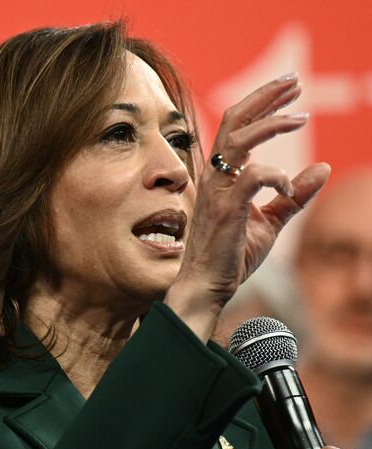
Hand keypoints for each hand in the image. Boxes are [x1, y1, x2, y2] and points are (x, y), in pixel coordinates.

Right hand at [165, 74, 329, 341]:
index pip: (237, 127)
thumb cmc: (231, 254)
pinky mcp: (226, 208)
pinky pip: (253, 177)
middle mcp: (214, 176)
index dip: (262, 104)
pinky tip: (288, 188)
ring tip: (301, 116)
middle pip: (233, 120)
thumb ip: (293, 195)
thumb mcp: (270, 222)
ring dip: (271, 122)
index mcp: (221, 176)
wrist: (207, 285)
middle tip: (295, 82)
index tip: (290, 92)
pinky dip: (277, 176)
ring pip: (238, 139)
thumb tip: (322, 168)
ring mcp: (217, 191)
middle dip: (264, 97)